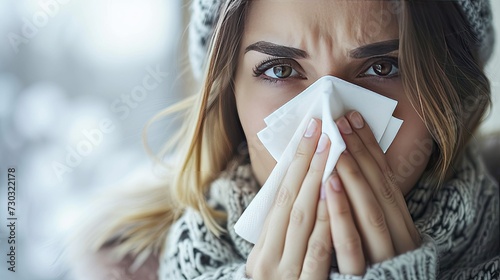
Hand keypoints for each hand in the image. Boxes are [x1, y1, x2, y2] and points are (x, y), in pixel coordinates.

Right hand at [247, 118, 332, 279]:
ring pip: (302, 221)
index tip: (309, 132)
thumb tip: (304, 183)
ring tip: (332, 153)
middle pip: (291, 201)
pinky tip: (335, 196)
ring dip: (319, 184)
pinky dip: (327, 222)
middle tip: (324, 132)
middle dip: (309, 164)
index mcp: (261, 248)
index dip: (295, 161)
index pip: (280, 196)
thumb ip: (287, 230)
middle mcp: (268, 259)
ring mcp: (285, 274)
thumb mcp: (278, 259)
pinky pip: (317, 251)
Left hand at [324, 111, 419, 274]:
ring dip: (352, 178)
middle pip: (379, 191)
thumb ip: (362, 204)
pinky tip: (327, 187)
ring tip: (335, 148)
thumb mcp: (371, 231)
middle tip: (341, 123)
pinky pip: (351, 244)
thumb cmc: (366, 263)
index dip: (370, 149)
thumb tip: (339, 163)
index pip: (385, 180)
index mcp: (402, 227)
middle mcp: (399, 241)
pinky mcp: (359, 276)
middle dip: (359, 155)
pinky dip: (340, 213)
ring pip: (370, 214)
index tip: (353, 119)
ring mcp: (381, 259)